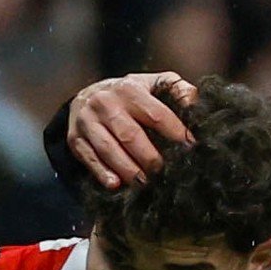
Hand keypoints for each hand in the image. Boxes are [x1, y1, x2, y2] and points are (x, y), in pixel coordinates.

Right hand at [67, 72, 198, 188]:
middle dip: (150, 158)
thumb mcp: (152, 84)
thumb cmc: (130, 95)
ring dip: (128, 170)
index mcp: (129, 89)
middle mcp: (106, 102)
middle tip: (165, 174)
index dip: (175, 133)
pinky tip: (115, 185)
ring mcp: (88, 121)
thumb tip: (195, 101)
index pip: (156, 114)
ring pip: (109, 149)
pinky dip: (102, 173)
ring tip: (145, 184)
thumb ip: (175, 89)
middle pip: (130, 135)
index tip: (190, 149)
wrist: (87, 96)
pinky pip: (89, 158)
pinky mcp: (75, 138)